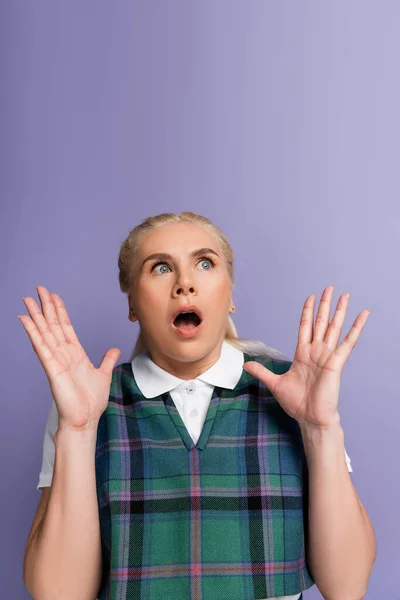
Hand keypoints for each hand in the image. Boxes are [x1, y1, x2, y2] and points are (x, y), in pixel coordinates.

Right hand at [18, 286, 120, 431]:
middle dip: (46, 306)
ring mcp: (56, 359)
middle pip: (52, 325)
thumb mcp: (103, 375)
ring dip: (36, 315)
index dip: (60, 311)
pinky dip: (32, 332)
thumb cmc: (91, 402)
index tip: (54, 296)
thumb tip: (114, 350)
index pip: (65, 327)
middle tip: (38, 289)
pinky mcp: (51, 367)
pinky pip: (40, 346)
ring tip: (27, 299)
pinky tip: (25, 319)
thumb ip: (107, 360)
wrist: (85, 420)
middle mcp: (63, 354)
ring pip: (44, 332)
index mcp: (75, 354)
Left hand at [242, 285, 370, 428]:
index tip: (310, 297)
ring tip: (345, 295)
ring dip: (340, 311)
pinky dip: (356, 328)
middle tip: (329, 288)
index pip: (306, 326)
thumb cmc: (297, 403)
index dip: (307, 312)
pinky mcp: (336, 362)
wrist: (310, 418)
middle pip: (321, 322)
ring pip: (334, 327)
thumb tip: (245, 365)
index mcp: (303, 354)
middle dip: (324, 305)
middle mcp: (316, 351)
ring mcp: (327, 356)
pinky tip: (363, 315)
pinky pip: (348, 342)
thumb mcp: (274, 383)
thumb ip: (261, 371)